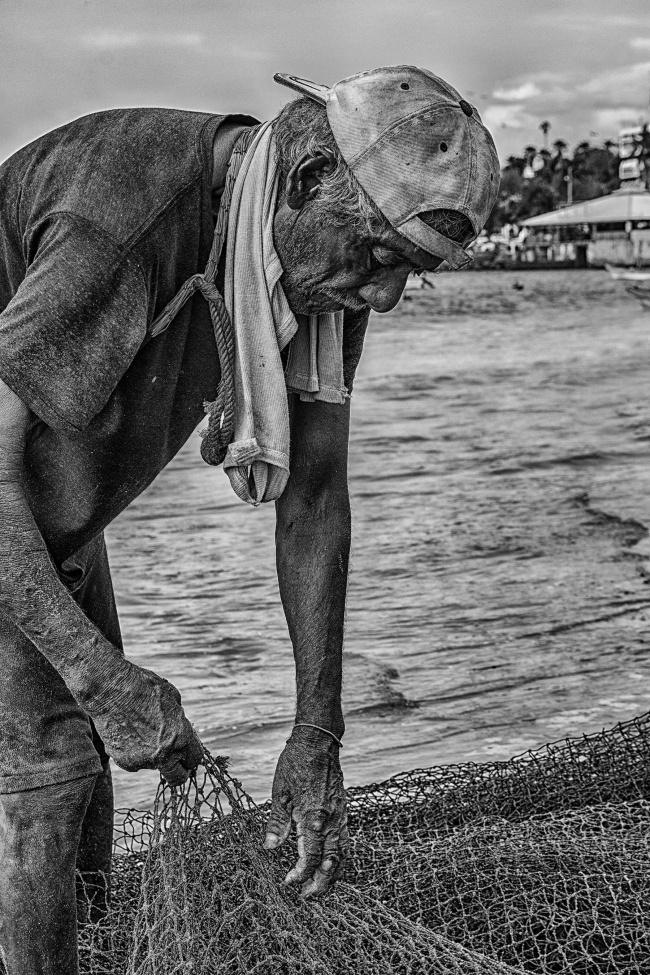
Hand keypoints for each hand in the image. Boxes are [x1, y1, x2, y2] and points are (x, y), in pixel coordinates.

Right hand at [88, 663, 203, 785]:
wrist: (110, 689)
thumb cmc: (143, 687)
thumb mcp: (172, 697)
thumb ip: (179, 719)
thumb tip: (180, 728)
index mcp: (180, 737)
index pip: (195, 760)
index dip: (191, 755)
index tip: (186, 753)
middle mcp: (163, 754)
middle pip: (178, 777)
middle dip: (179, 770)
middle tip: (174, 759)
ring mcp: (142, 761)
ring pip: (153, 766)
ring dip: (152, 755)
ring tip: (141, 730)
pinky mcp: (123, 762)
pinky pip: (134, 761)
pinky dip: (133, 752)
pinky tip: (127, 732)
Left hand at [263, 726, 348, 897]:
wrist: (319, 741)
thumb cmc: (295, 763)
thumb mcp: (279, 792)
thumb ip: (277, 822)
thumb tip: (270, 848)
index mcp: (313, 814)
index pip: (311, 855)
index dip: (301, 873)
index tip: (288, 882)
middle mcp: (331, 818)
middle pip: (332, 861)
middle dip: (321, 883)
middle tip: (307, 896)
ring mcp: (340, 814)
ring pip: (343, 853)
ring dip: (333, 874)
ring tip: (319, 886)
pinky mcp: (343, 810)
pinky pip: (345, 840)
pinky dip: (339, 858)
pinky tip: (328, 863)